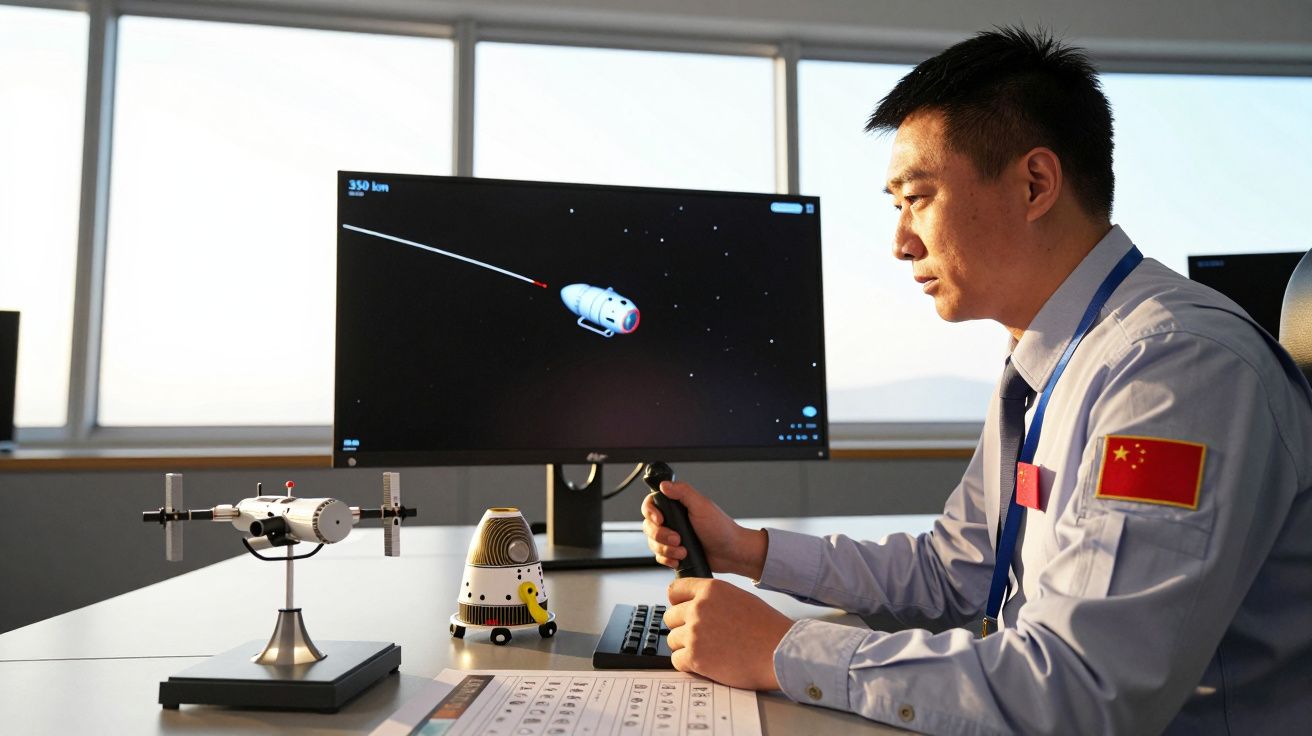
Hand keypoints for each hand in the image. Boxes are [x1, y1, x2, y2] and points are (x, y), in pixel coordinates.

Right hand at [640, 481, 766, 577]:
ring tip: (683, 551)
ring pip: (653, 543)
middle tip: (678, 538)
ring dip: (666, 549)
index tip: (660, 519)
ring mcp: (673, 537)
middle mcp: (674, 520)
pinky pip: (660, 557)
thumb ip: (683, 492)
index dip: (650, 512)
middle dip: (661, 535)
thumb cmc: (721, 529)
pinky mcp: (675, 552)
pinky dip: (667, 559)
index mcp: (678, 506)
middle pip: (649, 526)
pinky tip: (680, 558)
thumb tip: (664, 484)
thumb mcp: (702, 506)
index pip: (652, 504)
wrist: (732, 553)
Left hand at [663, 578, 791, 690]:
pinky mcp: (695, 656)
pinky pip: (677, 660)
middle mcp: (699, 607)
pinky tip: (706, 663)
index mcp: (711, 589)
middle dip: (682, 627)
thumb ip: (714, 599)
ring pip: (672, 639)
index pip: (674, 591)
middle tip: (701, 637)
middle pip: (670, 617)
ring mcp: (695, 632)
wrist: (780, 653)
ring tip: (709, 651)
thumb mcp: (739, 598)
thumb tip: (694, 603)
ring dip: (686, 647)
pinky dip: (688, 664)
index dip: (677, 603)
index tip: (681, 612)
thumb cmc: (766, 628)